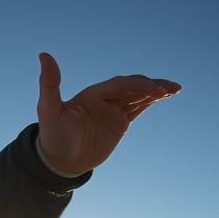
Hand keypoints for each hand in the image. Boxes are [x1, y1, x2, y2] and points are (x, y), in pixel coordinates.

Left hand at [35, 53, 177, 175]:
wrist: (58, 163)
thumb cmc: (52, 136)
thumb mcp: (48, 111)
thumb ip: (49, 83)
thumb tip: (43, 54)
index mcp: (94, 93)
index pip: (121, 84)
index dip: (138, 85)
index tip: (154, 91)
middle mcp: (105, 98)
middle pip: (133, 87)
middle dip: (151, 86)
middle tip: (167, 90)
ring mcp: (114, 110)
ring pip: (139, 95)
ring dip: (157, 91)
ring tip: (175, 89)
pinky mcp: (120, 122)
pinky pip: (140, 107)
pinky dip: (154, 100)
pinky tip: (168, 95)